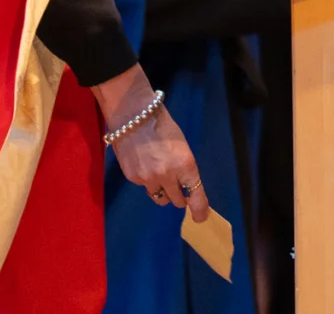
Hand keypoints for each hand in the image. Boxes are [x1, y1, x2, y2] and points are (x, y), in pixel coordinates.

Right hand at [92, 69, 211, 221]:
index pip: (196, 195)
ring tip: (160, 175)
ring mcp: (148, 179)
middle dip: (180, 198)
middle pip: (176, 200)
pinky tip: (144, 164)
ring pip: (159, 197)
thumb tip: (186, 184)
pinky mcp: (133, 179)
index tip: (201, 217)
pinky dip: (147, 181)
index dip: (199, 209)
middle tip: (180, 192)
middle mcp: (167, 175)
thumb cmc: (163, 126)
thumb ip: (184, 167)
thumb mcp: (181, 145)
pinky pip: (144, 186)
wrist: (134, 116)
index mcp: (185, 164)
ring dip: (163, 191)